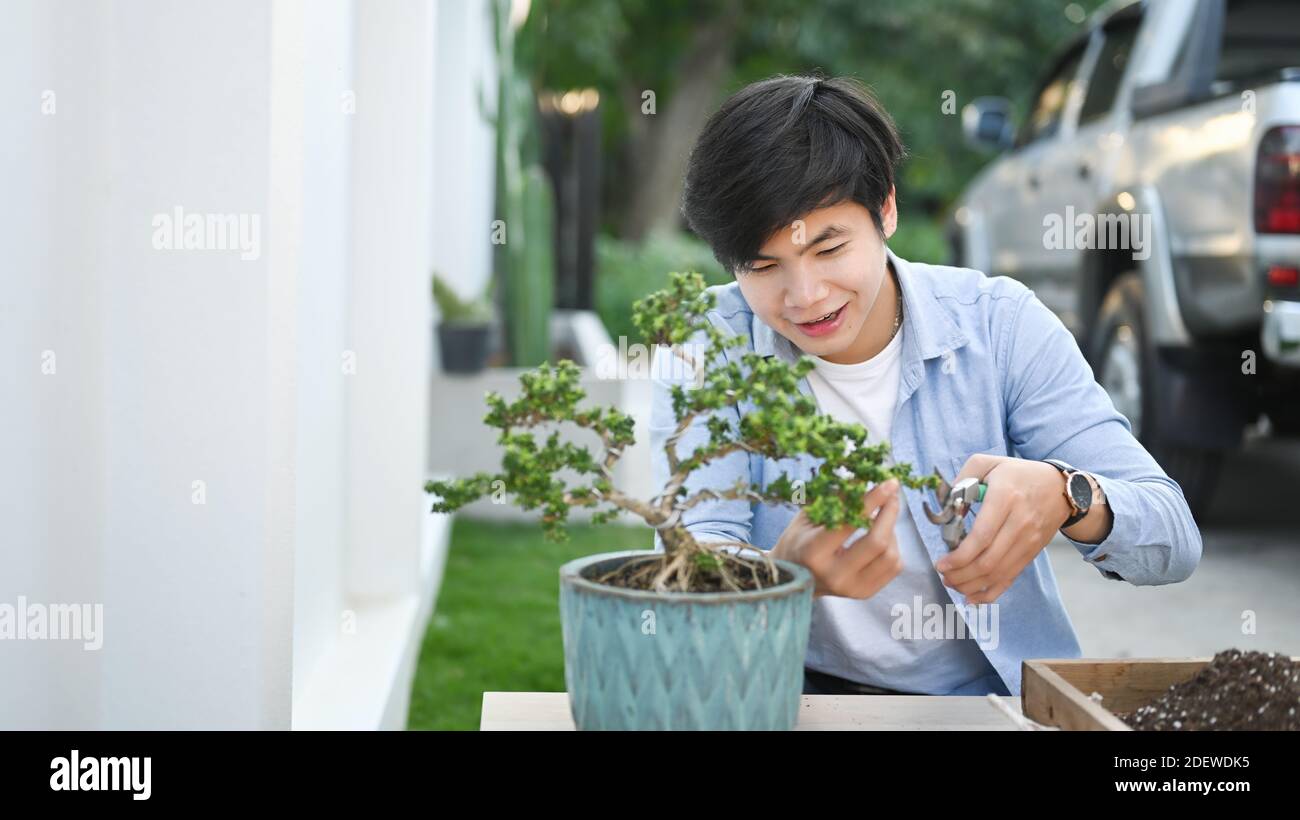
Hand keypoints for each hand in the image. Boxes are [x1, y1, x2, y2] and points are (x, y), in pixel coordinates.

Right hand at [772, 478, 902, 598]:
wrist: (793, 578)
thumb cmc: (798, 540)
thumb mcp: (808, 516)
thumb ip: (836, 499)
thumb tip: (865, 479)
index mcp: (814, 552)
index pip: (850, 523)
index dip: (872, 500)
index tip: (888, 482)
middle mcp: (834, 574)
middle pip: (877, 542)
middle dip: (890, 513)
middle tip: (892, 494)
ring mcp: (852, 588)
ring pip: (890, 555)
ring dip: (891, 530)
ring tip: (882, 517)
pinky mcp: (865, 593)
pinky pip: (894, 566)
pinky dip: (893, 545)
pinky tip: (882, 535)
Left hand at [934, 455, 1072, 603]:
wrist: (1060, 487)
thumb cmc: (1018, 474)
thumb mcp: (988, 463)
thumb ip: (962, 478)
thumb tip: (946, 506)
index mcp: (1005, 497)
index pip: (982, 536)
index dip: (960, 556)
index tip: (941, 563)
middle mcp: (1019, 522)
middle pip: (988, 560)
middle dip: (961, 575)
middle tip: (943, 575)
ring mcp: (1028, 541)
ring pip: (998, 573)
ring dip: (972, 585)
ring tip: (952, 583)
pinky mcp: (1031, 553)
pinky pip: (1011, 578)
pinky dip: (991, 592)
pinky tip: (972, 598)